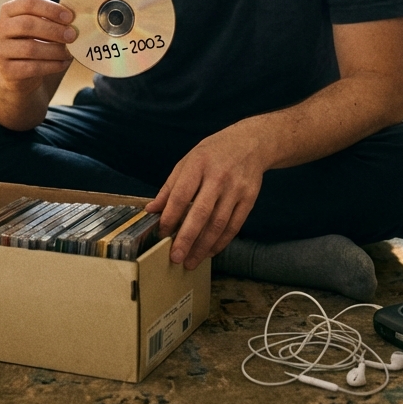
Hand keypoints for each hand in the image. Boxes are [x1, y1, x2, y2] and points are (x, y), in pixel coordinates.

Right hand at [0, 0, 76, 92]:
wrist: (18, 71)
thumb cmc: (33, 41)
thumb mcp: (40, 26)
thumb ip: (53, 19)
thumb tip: (75, 19)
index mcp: (9, 10)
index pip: (29, 3)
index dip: (51, 9)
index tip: (70, 17)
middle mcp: (0, 28)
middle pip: (27, 24)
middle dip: (53, 30)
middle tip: (72, 35)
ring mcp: (0, 50)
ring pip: (30, 48)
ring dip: (54, 50)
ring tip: (69, 52)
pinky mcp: (6, 70)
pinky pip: (32, 67)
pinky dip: (51, 66)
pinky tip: (63, 64)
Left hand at [145, 125, 266, 269]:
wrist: (251, 143)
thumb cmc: (213, 153)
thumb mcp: (188, 161)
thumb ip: (170, 186)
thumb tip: (151, 209)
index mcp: (198, 164)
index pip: (181, 195)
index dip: (170, 217)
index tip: (161, 233)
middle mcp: (218, 177)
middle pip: (201, 213)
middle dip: (186, 238)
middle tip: (175, 257)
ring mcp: (236, 189)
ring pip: (218, 224)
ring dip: (203, 246)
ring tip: (191, 261)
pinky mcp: (249, 199)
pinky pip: (234, 226)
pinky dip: (221, 242)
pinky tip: (210, 252)